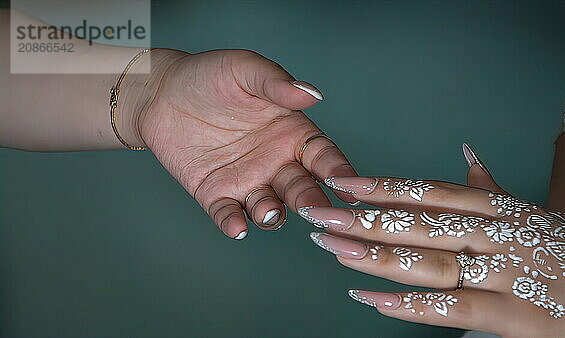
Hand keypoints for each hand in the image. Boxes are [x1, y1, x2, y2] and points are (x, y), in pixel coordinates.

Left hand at [138, 49, 357, 238]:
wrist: (162, 92)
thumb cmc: (209, 75)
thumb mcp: (245, 70)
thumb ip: (277, 84)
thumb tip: (312, 94)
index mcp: (291, 133)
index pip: (323, 156)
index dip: (338, 171)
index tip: (348, 186)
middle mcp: (275, 162)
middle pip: (302, 187)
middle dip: (311, 200)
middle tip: (315, 209)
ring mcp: (247, 181)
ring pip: (270, 206)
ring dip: (273, 214)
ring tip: (269, 211)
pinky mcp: (216, 194)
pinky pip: (228, 213)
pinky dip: (233, 223)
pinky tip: (235, 226)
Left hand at [299, 145, 564, 336]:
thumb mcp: (533, 214)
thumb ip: (492, 188)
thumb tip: (468, 152)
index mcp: (499, 208)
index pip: (431, 192)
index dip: (385, 187)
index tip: (344, 184)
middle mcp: (498, 233)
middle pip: (420, 223)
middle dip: (366, 219)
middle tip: (321, 214)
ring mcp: (507, 272)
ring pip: (431, 261)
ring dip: (377, 256)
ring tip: (335, 250)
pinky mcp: (518, 315)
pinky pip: (455, 307)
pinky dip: (411, 305)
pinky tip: (372, 300)